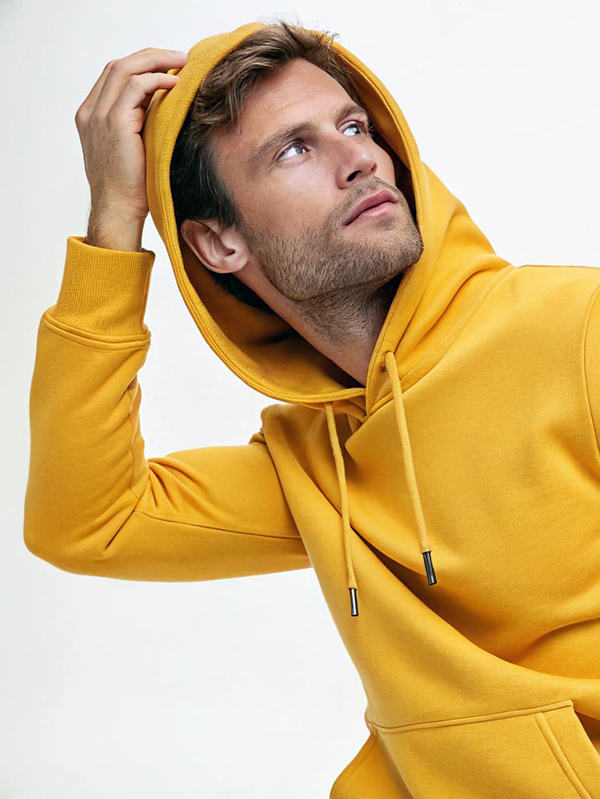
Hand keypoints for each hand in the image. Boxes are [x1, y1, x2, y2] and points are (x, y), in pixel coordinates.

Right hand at [74, 47, 186, 220]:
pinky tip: (175, 85)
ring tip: (182, 64)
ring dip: (156, 62)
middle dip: (150, 57)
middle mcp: (91, 113)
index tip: (167, 66)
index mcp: (91, 117)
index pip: (113, 76)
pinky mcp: (114, 123)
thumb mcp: (131, 149)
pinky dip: (156, 80)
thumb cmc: (130, 189)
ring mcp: (100, 116)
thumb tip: (163, 105)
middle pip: (117, 66)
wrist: (118, 210)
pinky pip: (135, 87)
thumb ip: (136, 124)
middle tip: (180, 58)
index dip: (141, 65)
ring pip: (125, 69)